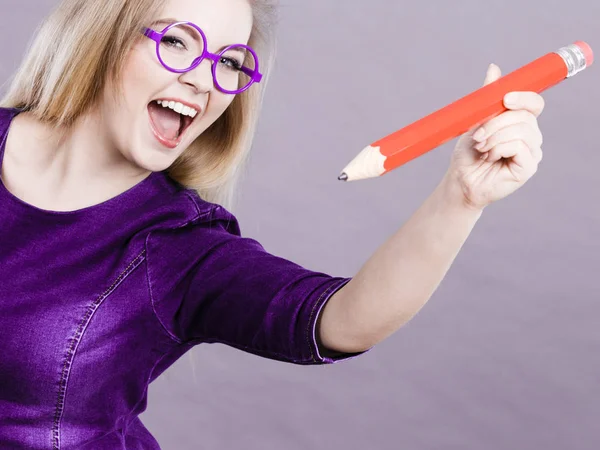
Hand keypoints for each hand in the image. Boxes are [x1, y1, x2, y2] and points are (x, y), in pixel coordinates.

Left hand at [446, 64, 544, 210]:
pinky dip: (499, 148)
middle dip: (496, 122)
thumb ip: (488, 97)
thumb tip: (494, 68)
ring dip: (494, 136)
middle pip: (524, 116)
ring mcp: (532, 152)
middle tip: (477, 136)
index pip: (534, 103)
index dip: (523, 97)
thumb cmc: (468, 153)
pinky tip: (489, 157)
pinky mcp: (529, 167)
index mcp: (520, 122)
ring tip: (481, 147)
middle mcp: (531, 136)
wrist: (460, 180)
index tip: (505, 98)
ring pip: (521, 130)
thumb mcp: (475, 120)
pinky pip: (519, 146)